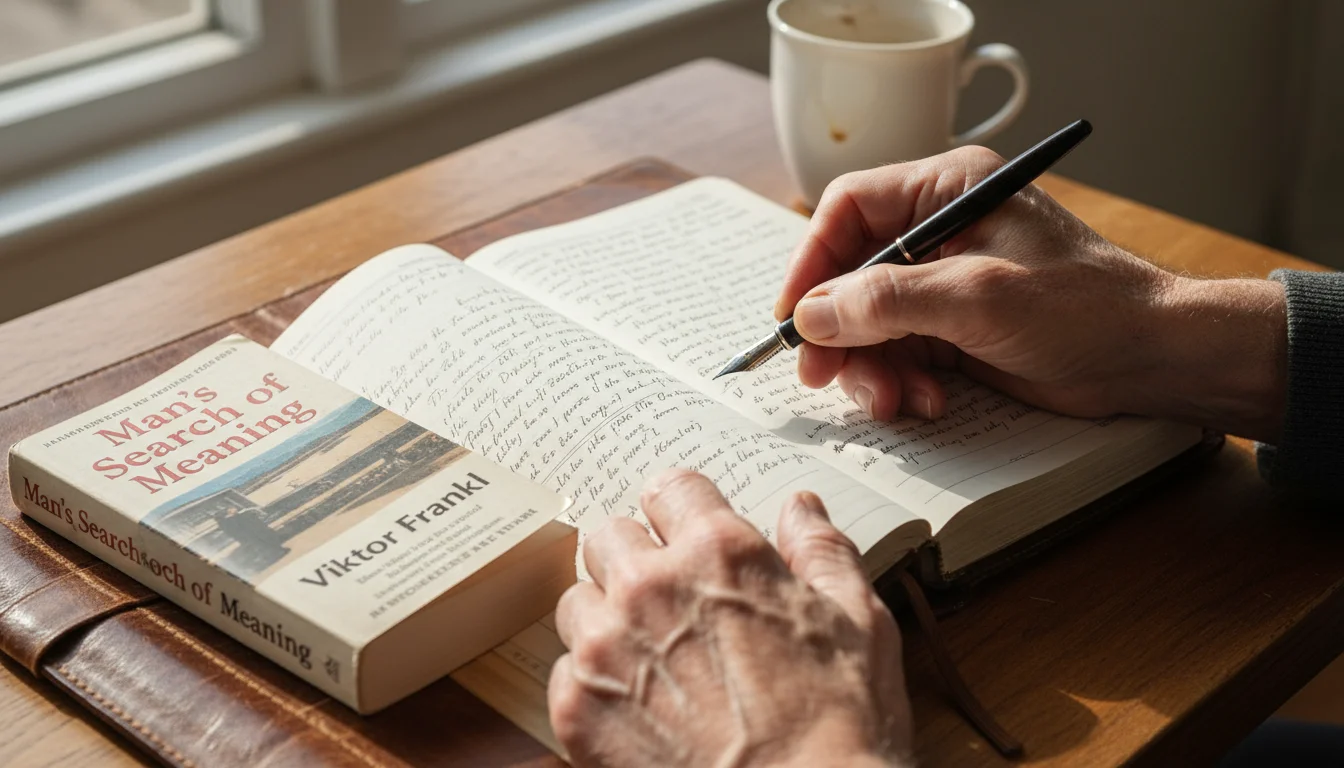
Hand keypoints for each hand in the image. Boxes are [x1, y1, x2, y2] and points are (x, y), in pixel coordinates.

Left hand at [548, 469, 912, 767]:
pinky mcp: (577, 709)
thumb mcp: (860, 624)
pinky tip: (637, 707)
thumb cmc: (840, 729)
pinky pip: (565, 671)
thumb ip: (822, 553)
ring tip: (650, 658)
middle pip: (608, 536)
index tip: (684, 533)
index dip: (681, 511)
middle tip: (666, 598)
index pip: (668, 488)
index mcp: (720, 553)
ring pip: (578, 601)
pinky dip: (594, 684)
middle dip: (635, 559)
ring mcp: (606, 648)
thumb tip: (801, 509)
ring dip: (607, 619)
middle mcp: (651, 587)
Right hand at [774, 146, 1287, 442]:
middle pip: (851, 275)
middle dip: (839, 331)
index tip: (793, 315)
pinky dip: (901, 382)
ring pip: (870, 323)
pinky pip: (900, 353)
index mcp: (948, 190)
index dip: (812, 261)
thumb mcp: (976, 297)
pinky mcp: (956, 330)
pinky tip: (926, 402)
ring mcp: (946, 283)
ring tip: (895, 400)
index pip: (849, 209)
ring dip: (872, 367)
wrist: (1152, 359)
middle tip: (824, 375)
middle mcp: (940, 231)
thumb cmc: (1085, 307)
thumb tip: (811, 315)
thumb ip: (886, 301)